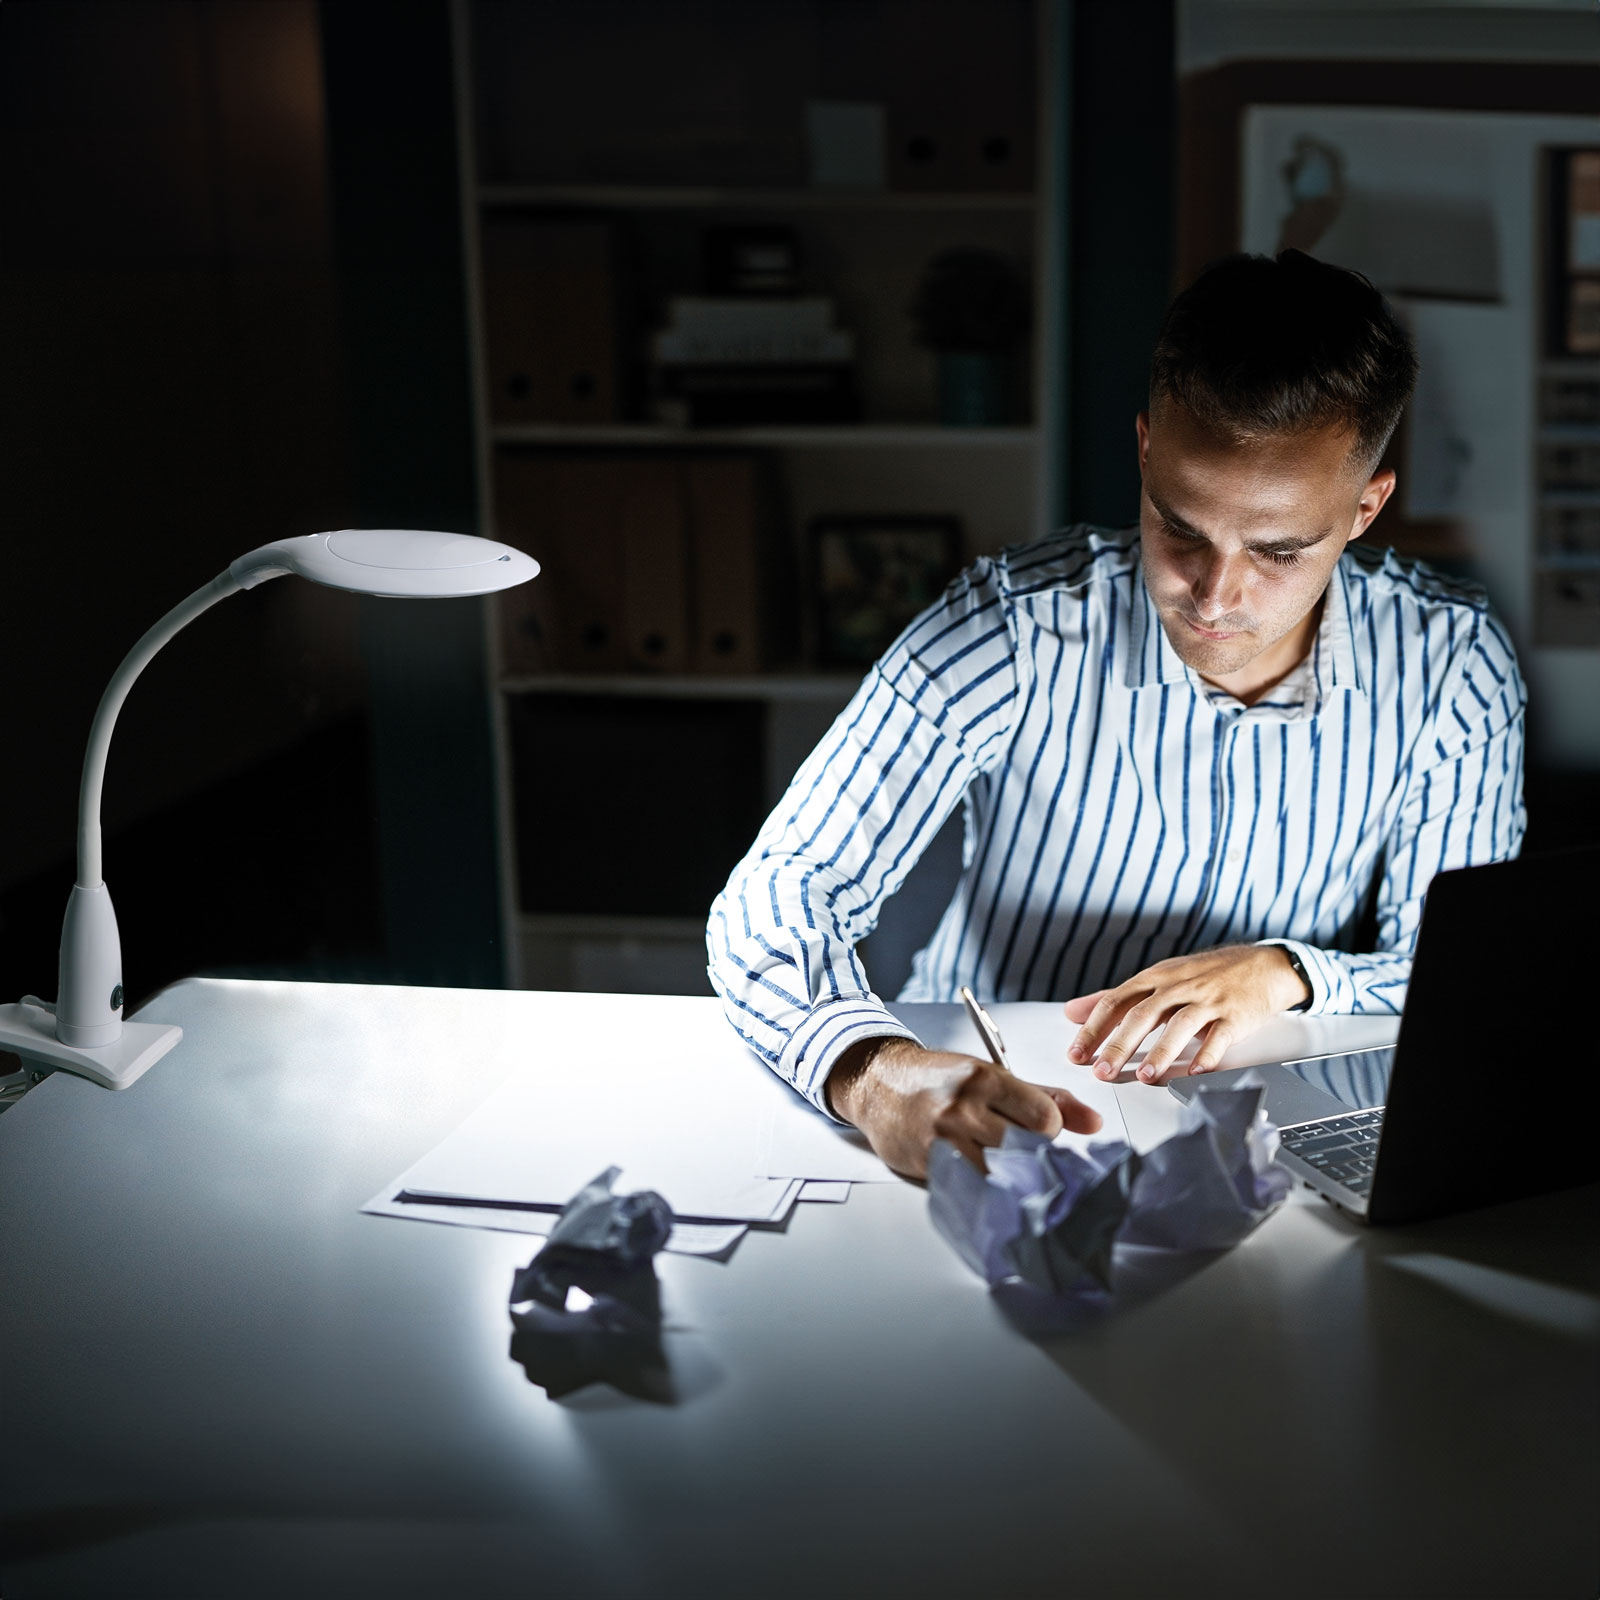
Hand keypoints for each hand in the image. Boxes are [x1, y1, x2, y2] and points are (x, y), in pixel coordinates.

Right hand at [825, 1036, 1102, 1180]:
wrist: (878, 1083)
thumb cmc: (938, 1078)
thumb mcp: (991, 1075)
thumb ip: (1044, 1097)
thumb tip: (1094, 1123)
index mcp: (985, 1080)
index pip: (1044, 1118)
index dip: (1050, 1130)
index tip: (1039, 1130)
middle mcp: (964, 1109)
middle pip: (1025, 1149)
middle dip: (1031, 1154)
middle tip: (1021, 1149)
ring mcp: (943, 1140)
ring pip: (1000, 1173)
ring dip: (1008, 1174)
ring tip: (1002, 1163)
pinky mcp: (928, 1166)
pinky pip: (971, 1187)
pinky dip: (983, 1185)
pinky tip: (981, 1175)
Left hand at [1064, 945, 1310, 1084]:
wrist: (1262, 965)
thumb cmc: (1204, 975)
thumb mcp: (1157, 979)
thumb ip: (1116, 998)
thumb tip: (1072, 1011)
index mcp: (1155, 979)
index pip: (1115, 1001)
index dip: (1093, 1028)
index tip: (1076, 1053)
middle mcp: (1178, 987)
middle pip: (1143, 1014)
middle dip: (1120, 1045)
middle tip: (1102, 1071)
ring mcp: (1208, 1000)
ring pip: (1180, 1025)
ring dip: (1161, 1052)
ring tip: (1146, 1077)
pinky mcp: (1235, 1015)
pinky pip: (1220, 1036)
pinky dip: (1207, 1056)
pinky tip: (1195, 1073)